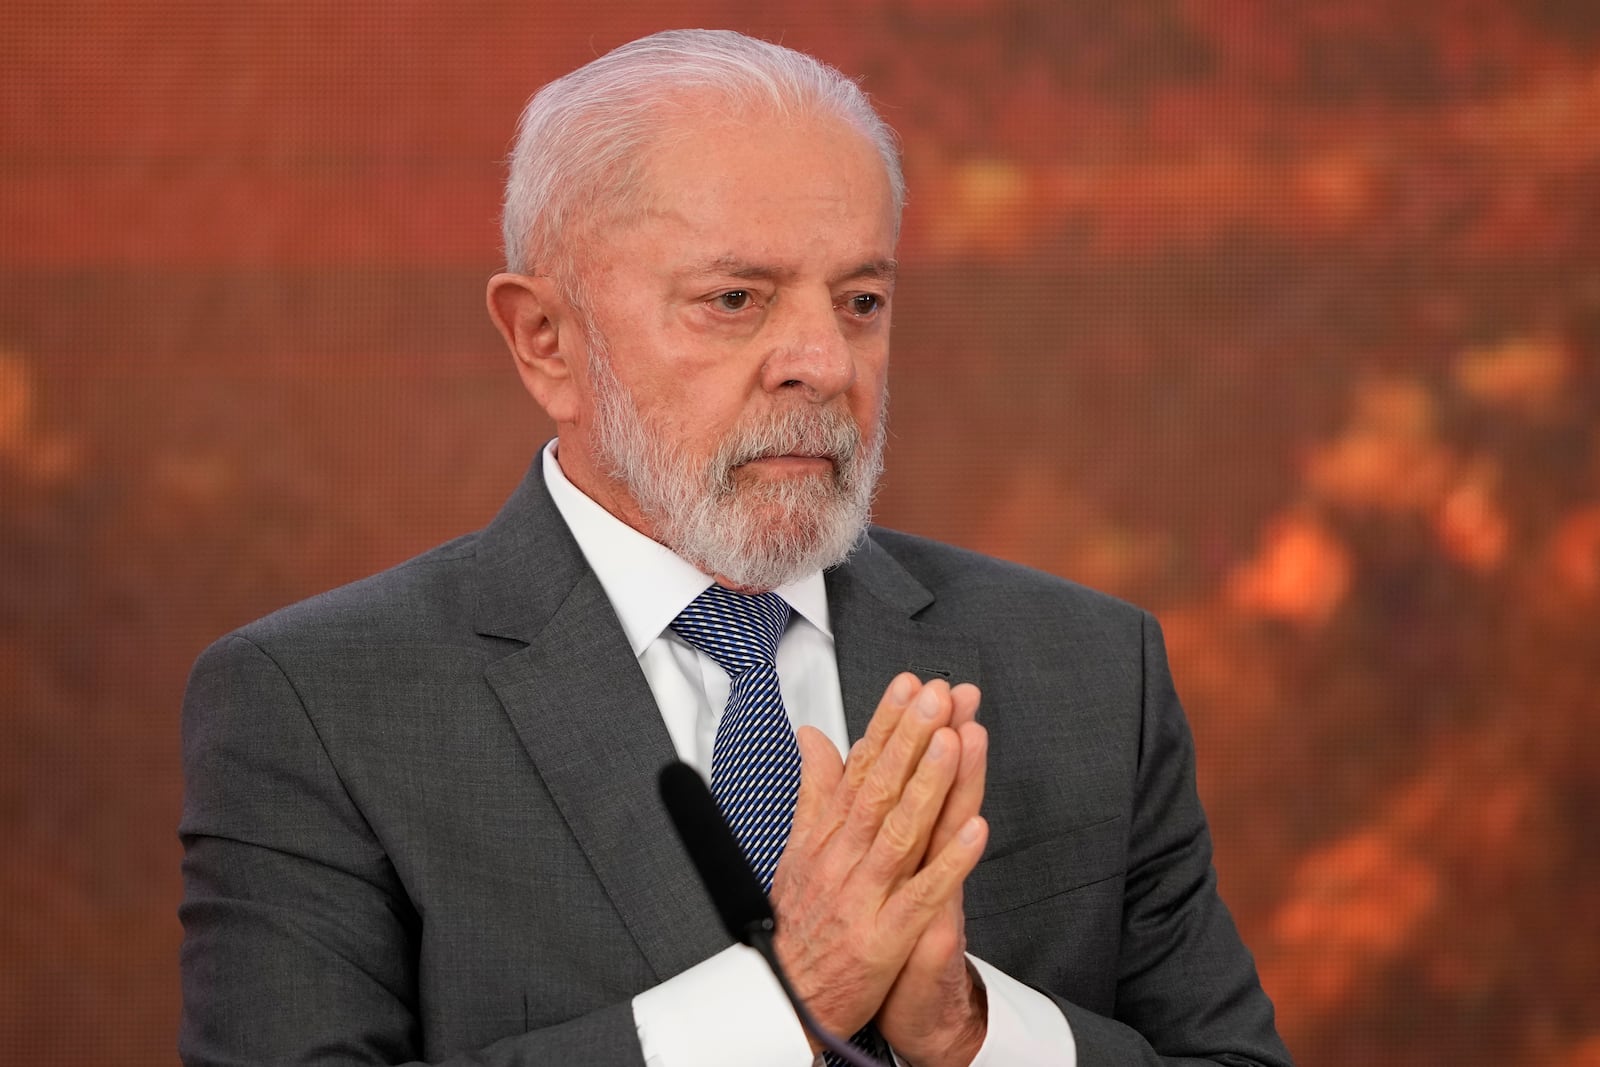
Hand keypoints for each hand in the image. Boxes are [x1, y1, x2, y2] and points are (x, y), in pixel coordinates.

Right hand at [769, 675, 986, 1044]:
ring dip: (929, 785)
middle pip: (880, 789)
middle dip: (910, 738)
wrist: (788, 999)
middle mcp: (843, 858)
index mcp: (826, 835)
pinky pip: (922, 895)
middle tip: (937, 695)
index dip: (886, 724)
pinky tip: (975, 831)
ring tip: (953, 740)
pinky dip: (949, 863)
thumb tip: (813, 735)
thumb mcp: (800, 848)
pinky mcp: (886, 937)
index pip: (859, 768)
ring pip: (901, 832)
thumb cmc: (801, 922)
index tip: (909, 686)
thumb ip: (814, 789)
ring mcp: (865, 897)